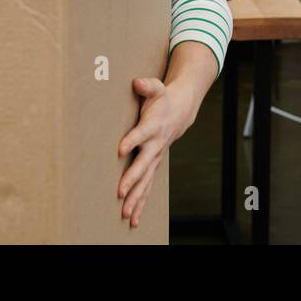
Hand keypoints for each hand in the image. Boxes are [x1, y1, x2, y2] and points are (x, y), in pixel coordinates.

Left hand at [117, 77, 195, 228]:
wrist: (181, 111)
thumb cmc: (163, 99)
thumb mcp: (156, 87)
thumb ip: (146, 86)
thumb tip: (136, 82)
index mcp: (153, 126)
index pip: (141, 134)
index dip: (132, 140)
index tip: (120, 149)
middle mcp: (155, 145)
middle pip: (143, 165)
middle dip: (132, 180)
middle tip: (120, 193)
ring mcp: (156, 157)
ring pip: (146, 181)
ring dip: (136, 198)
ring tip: (125, 215)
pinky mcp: (154, 165)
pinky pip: (147, 186)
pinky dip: (140, 203)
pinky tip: (132, 218)